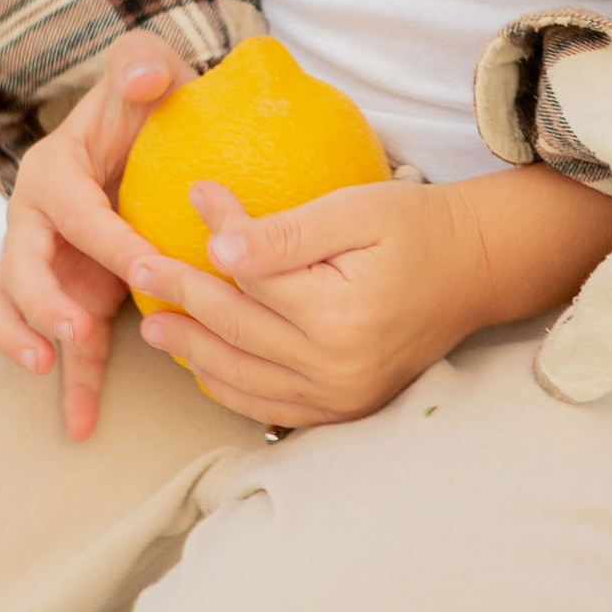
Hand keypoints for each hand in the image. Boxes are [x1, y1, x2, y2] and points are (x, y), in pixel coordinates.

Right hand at [0, 34, 187, 440]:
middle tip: (76, 329)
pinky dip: (66, 385)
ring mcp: (40, 264)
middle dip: (41, 300)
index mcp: (53, 169)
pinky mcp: (58, 298)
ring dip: (21, 338)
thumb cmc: (141, 108)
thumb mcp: (145, 75)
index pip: (74, 209)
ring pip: (6, 304)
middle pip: (20, 263)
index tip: (150, 267)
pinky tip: (83, 426)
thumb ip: (143, 66)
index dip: (107, 240)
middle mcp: (33, 219)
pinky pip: (48, 344)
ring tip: (48, 367)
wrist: (132, 140)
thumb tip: (148, 75)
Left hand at [133, 162, 611, 431]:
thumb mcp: (357, 210)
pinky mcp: (344, 410)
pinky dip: (228, 387)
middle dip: (181, 299)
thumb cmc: (416, 229)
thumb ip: (287, 230)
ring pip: (242, 379)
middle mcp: (339, 367)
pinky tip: (201, 364)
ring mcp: (341, 397)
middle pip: (236, 331)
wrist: (473, 271)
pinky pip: (268, 406)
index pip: (251, 279)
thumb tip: (218, 245)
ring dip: (191, 352)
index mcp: (341, 315)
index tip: (188, 201)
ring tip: (153, 326)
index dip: (210, 242)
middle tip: (138, 271)